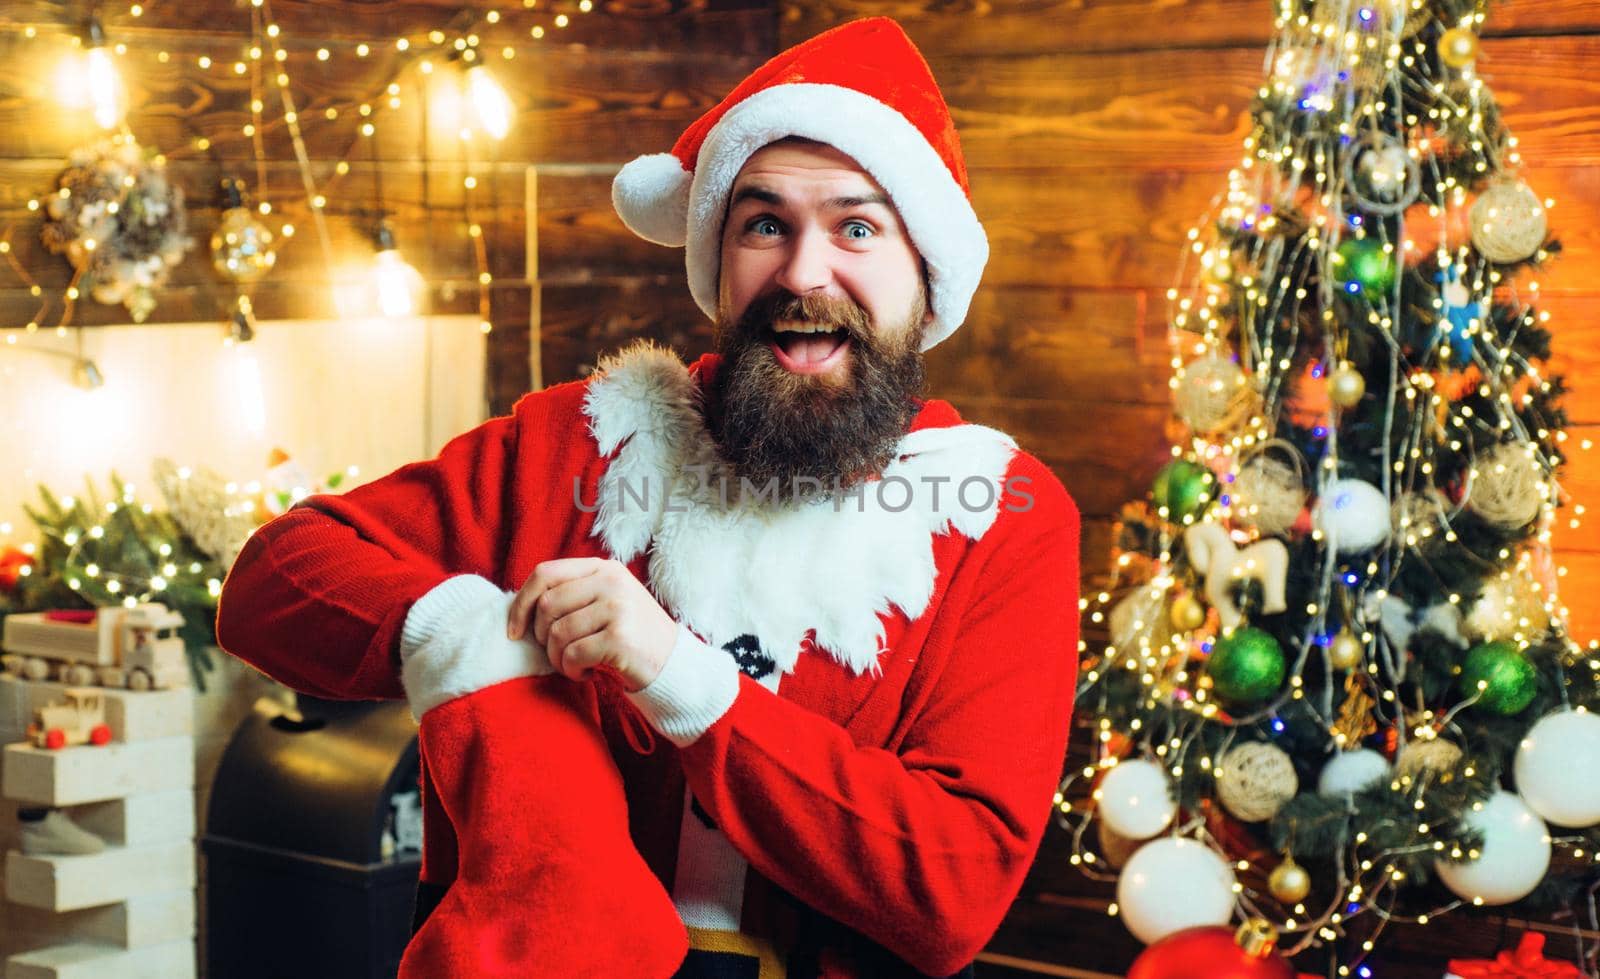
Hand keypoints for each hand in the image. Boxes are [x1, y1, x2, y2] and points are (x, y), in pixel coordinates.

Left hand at [506, 558, 678, 691]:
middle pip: (547, 606)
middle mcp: (611, 581)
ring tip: (575, 665)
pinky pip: (572, 655)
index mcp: (603, 567)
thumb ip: (573, 594)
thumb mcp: (606, 601)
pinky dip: (571, 671)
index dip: (521, 603)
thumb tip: (520, 606)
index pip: (545, 573)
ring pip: (557, 633)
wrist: (672, 663)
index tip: (514, 631)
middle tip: (559, 654)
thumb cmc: (629, 636)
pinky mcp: (620, 637)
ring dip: (558, 659)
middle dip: (542, 638)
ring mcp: (618, 607)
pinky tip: (587, 673)